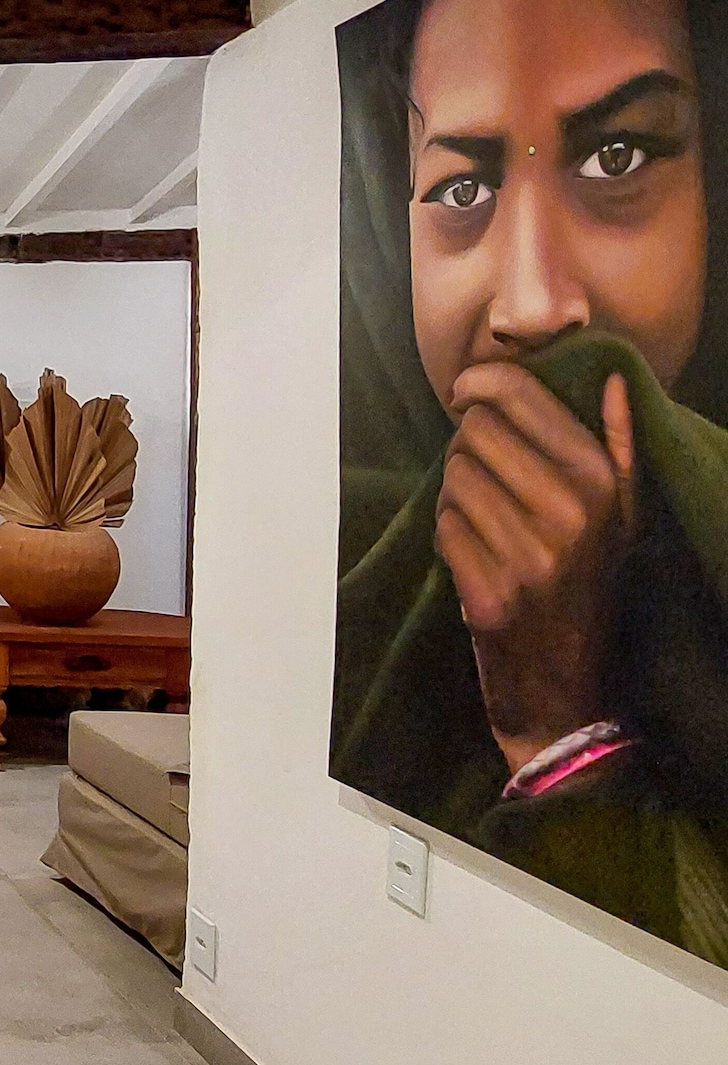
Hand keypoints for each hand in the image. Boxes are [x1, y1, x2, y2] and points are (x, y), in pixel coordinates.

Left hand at [435, 363, 634, 769]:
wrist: (567, 687)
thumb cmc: (589, 585)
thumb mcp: (623, 517)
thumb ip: (618, 445)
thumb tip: (611, 377)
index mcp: (603, 484)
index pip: (522, 398)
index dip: (482, 382)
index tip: (466, 389)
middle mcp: (571, 515)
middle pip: (476, 433)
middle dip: (467, 445)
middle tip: (481, 469)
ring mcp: (529, 557)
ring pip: (453, 478)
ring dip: (456, 492)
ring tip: (483, 517)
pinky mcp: (489, 593)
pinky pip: (442, 526)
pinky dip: (447, 534)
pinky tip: (473, 551)